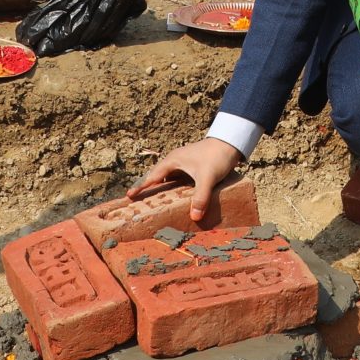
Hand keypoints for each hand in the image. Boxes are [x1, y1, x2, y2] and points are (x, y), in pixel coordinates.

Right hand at [130, 139, 244, 225]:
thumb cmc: (216, 156)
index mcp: (173, 161)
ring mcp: (183, 163)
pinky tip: (177, 198)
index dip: (141, 187)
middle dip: (148, 188)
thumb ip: (200, 197)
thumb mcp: (207, 177)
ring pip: (168, 178)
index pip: (152, 177)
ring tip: (155, 203)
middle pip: (157, 177)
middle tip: (138, 202)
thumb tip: (194, 217)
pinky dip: (174, 188)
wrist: (230, 142)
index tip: (129, 196)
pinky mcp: (192, 166)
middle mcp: (175, 161)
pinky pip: (178, 179)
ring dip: (162, 189)